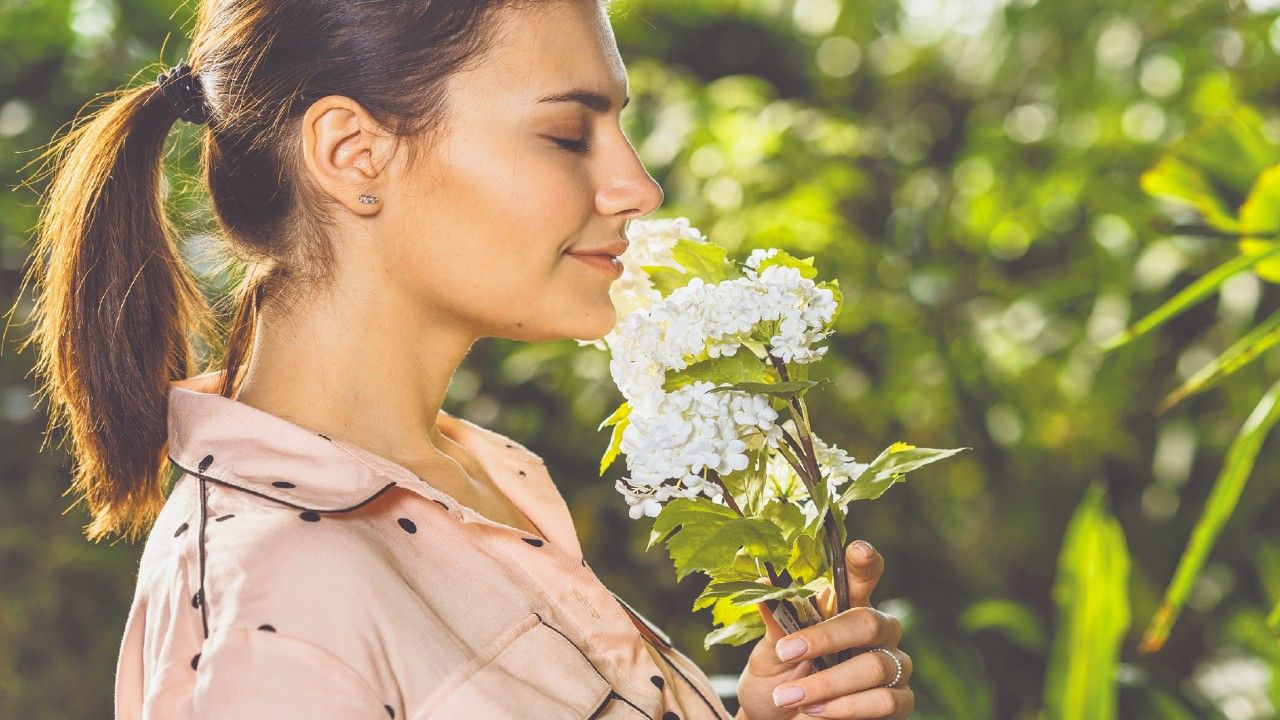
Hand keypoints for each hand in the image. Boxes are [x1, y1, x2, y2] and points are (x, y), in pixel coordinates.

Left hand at [735, 540, 913, 719]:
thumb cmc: (777, 683)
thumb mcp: (768, 654)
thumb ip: (776, 624)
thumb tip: (763, 583)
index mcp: (846, 607)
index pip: (862, 576)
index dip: (864, 562)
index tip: (857, 550)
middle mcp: (877, 632)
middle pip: (869, 622)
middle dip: (827, 638)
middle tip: (787, 652)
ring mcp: (892, 666)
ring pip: (875, 666)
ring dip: (827, 683)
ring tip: (789, 697)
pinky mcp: (899, 702)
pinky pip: (884, 701)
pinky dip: (845, 707)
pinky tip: (815, 712)